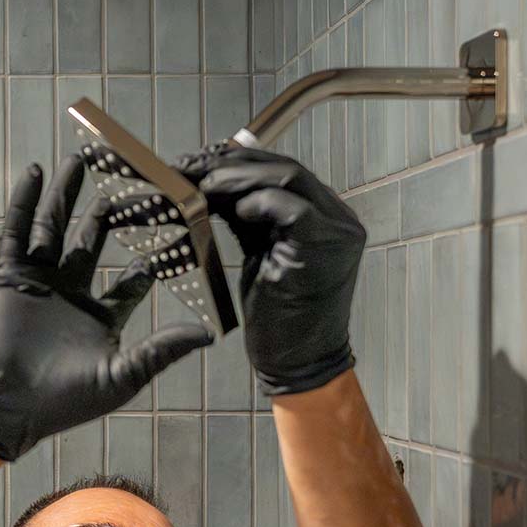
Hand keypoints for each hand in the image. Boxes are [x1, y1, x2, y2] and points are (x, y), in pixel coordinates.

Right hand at [0, 156, 212, 460]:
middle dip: (108, 212)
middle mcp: (71, 294)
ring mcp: (39, 281)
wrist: (5, 406)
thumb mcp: (124, 375)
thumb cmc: (64, 402)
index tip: (174, 228)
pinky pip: (18, 230)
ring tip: (81, 160)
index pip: (132, 279)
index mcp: (100, 318)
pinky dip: (26, 201)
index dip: (152, 256)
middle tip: (128, 182)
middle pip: (93, 241)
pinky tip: (37, 172)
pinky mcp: (9, 275)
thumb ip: (163, 349)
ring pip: (56, 228)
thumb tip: (209, 334)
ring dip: (68, 195)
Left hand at [176, 145, 365, 395]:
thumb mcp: (261, 255)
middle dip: (231, 164)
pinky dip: (257, 201)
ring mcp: (337, 232)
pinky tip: (231, 209)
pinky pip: (291, 207)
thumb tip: (216, 185)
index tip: (198, 164)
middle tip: (188, 169)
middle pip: (284, 167)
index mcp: (326, 216)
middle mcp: (338, 218)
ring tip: (199, 186)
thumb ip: (251, 219)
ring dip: (236, 178)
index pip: (282, 170)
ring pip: (287, 178)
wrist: (299, 364)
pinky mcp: (325, 248)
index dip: (238, 161)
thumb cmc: (279, 319)